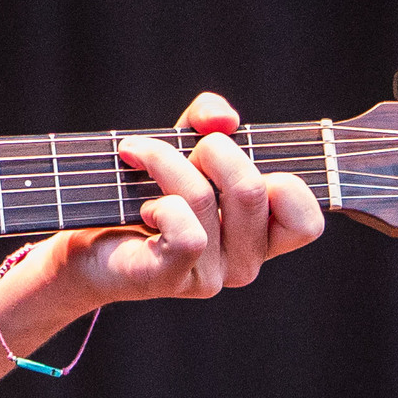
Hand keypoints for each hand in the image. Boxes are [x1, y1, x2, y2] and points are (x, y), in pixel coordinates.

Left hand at [58, 91, 323, 303]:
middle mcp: (243, 263)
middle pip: (252, 189)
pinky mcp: (170, 279)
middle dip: (212, 149)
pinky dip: (160, 200)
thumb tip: (223, 120)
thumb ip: (211, 118)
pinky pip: (186, 233)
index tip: (241, 167)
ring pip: (205, 198)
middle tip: (185, 150)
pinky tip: (143, 205)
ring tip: (141, 158)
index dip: (285, 183)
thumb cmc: (144, 190)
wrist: (89, 241)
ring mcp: (209, 277)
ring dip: (165, 161)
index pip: (308, 222)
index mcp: (260, 236)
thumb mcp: (185, 142)